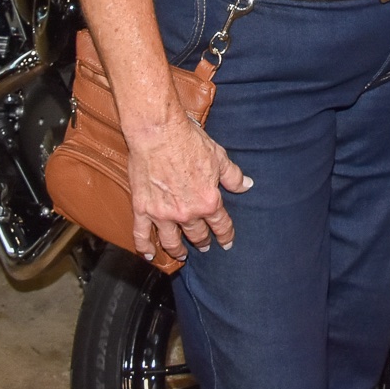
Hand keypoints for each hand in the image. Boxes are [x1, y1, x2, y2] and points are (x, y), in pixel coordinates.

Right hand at [123, 108, 252, 261]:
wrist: (159, 133)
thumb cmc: (189, 141)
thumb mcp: (219, 157)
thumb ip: (233, 176)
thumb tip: (247, 185)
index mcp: (208, 201)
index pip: (221, 225)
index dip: (226, 235)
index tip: (227, 243)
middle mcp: (186, 212)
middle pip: (197, 234)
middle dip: (203, 242)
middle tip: (204, 246)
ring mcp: (162, 214)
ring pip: (171, 240)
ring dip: (178, 250)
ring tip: (182, 255)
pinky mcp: (142, 209)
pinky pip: (141, 235)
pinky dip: (145, 248)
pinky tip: (149, 255)